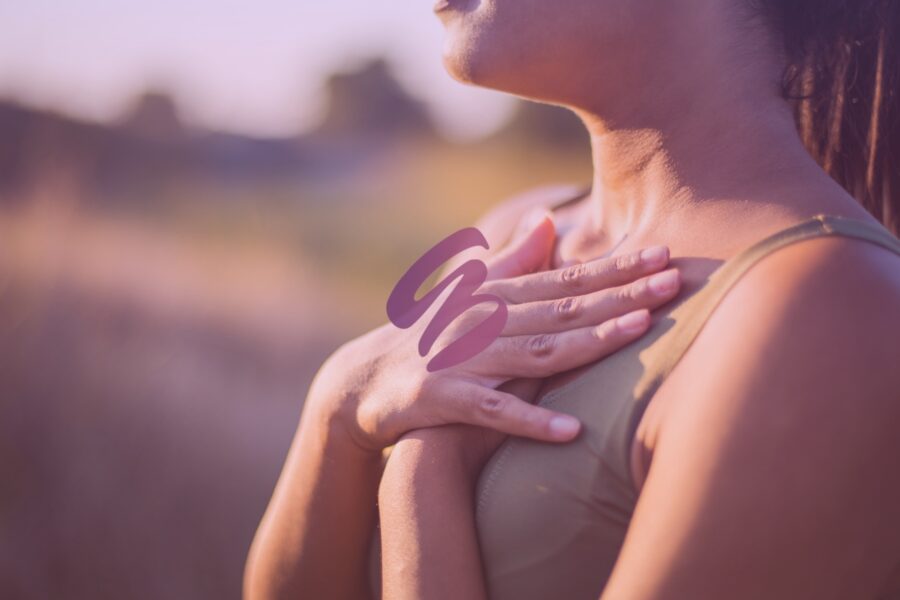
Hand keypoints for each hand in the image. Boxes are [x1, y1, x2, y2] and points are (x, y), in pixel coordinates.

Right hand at [308, 213, 680, 453]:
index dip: (616, 269)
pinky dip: (530, 421)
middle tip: (674, 282)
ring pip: (535, 350)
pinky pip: (491, 411)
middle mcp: (481, 319)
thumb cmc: (426, 335)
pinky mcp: (440, 398)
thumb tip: (548, 220)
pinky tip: (571, 431)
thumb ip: (510, 261)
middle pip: (561, 308)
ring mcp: (461, 357)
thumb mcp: (466, 293)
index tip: (664, 255)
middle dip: (620, 295)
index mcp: (493, 294)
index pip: (564, 280)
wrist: (361, 380)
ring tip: (638, 333)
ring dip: (587, 342)